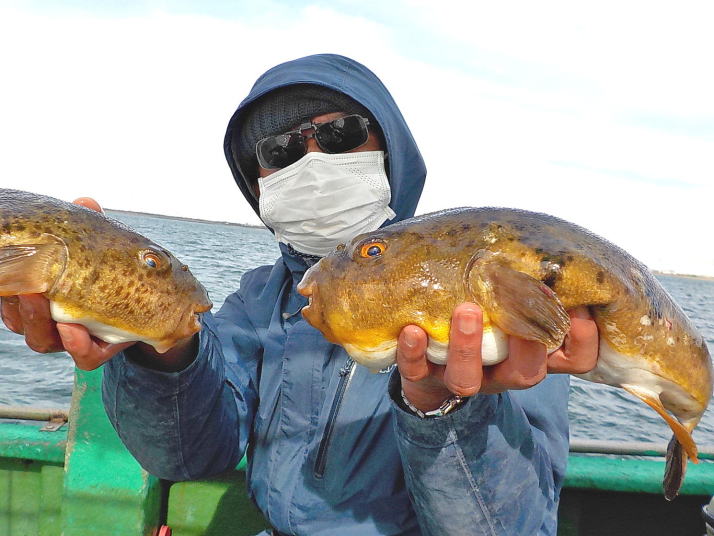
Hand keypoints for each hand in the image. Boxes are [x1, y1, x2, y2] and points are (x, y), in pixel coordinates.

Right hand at [0, 196, 197, 371]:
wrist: (153, 307)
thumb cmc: (113, 273)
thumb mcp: (101, 250)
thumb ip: (91, 228)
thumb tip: (85, 201)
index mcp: (42, 296)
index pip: (11, 297)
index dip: (6, 290)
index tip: (7, 275)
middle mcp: (50, 320)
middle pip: (20, 321)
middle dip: (19, 306)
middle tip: (25, 289)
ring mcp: (73, 339)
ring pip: (43, 340)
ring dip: (40, 324)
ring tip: (47, 306)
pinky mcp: (99, 351)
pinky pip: (84, 357)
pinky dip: (77, 345)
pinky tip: (74, 329)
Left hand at [397, 303, 598, 411]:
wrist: (429, 367)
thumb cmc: (484, 323)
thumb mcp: (512, 306)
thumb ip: (529, 284)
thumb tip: (547, 245)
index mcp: (531, 356)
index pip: (575, 360)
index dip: (584, 339)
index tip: (581, 306)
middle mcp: (501, 372)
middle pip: (526, 373)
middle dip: (526, 344)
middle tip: (516, 305)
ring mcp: (462, 377)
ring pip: (468, 377)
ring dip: (468, 345)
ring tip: (465, 310)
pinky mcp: (423, 377)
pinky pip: (417, 372)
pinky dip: (413, 353)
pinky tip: (412, 330)